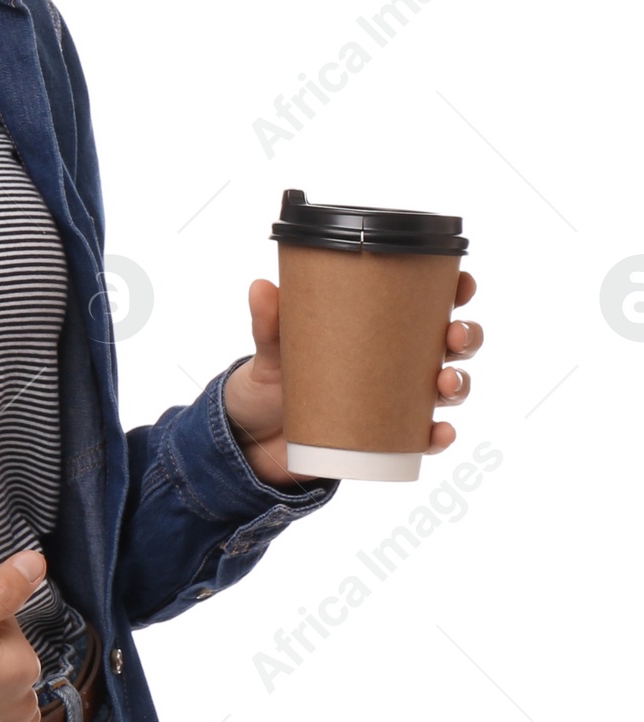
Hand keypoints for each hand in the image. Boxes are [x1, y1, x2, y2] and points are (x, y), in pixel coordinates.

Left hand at [223, 271, 483, 487]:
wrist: (256, 436)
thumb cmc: (273, 380)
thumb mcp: (271, 348)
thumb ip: (268, 321)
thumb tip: (261, 287)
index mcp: (377, 327)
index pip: (425, 303)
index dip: (453, 291)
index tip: (461, 284)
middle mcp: (396, 361)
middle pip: (450, 344)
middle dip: (465, 336)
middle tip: (453, 335)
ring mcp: (396, 399)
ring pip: (446, 388)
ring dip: (458, 383)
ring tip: (444, 381)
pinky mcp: (388, 437)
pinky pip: (424, 437)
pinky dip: (438, 436)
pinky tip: (438, 431)